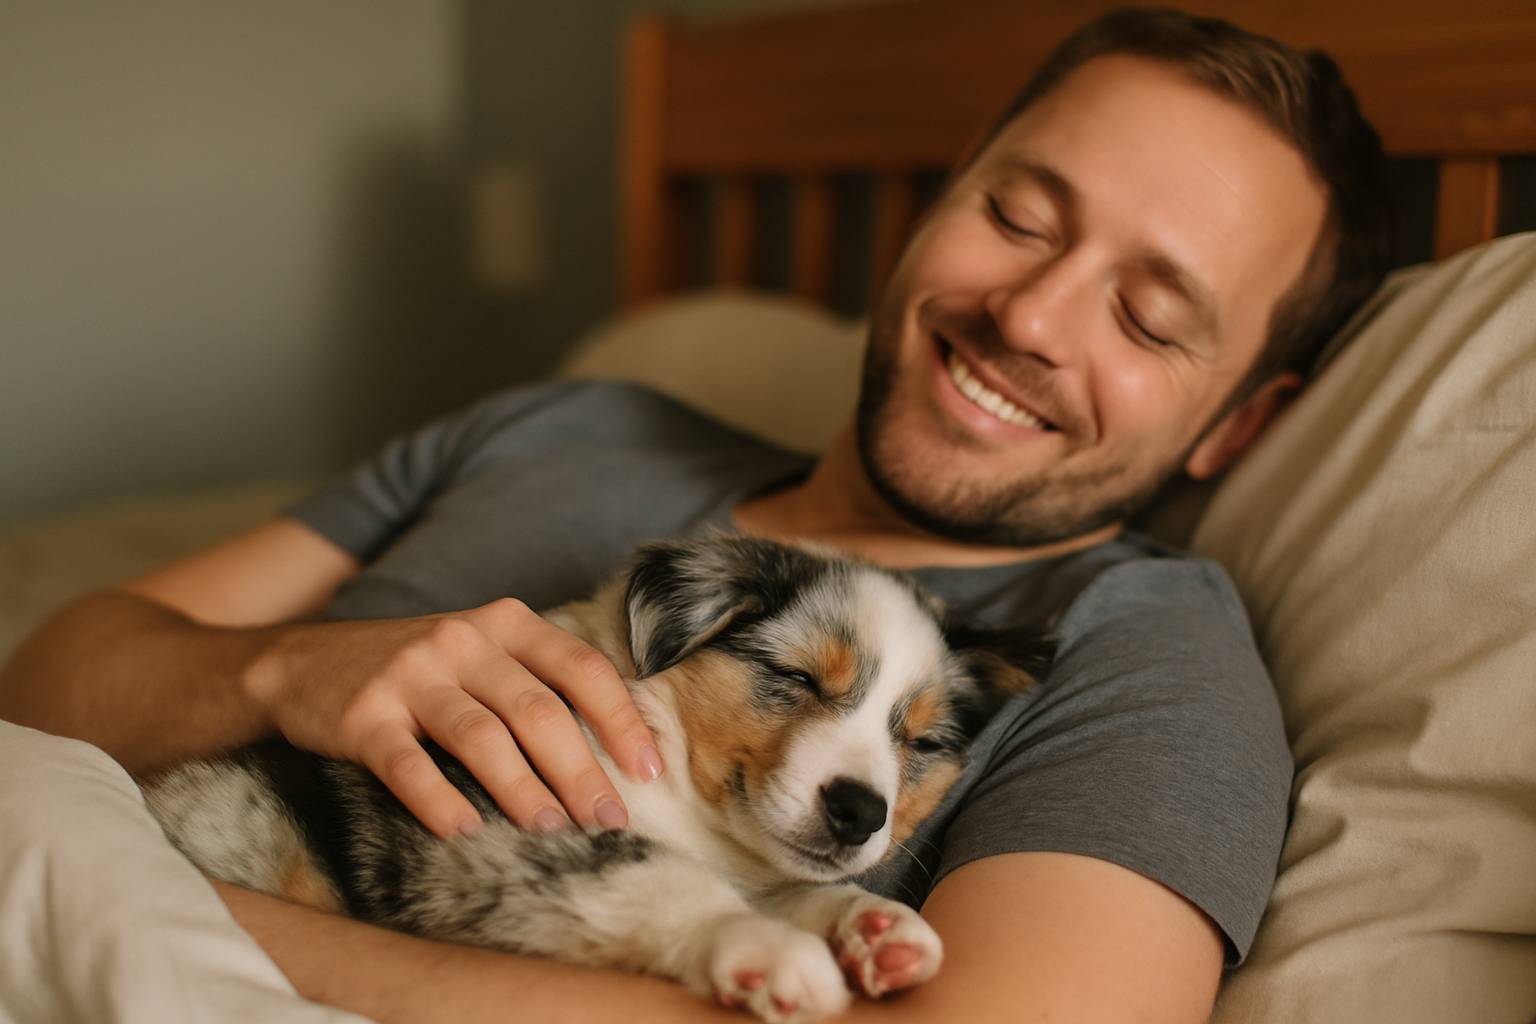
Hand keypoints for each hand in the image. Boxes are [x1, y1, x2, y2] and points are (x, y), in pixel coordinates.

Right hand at [248, 598, 662, 838]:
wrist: (300, 663)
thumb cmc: (419, 670)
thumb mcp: (483, 653)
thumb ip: (540, 681)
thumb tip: (620, 747)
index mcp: (506, 623)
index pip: (580, 668)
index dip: (621, 720)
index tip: (649, 771)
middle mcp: (462, 640)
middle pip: (538, 710)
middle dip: (581, 771)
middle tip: (609, 821)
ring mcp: (410, 675)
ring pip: (481, 736)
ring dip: (522, 790)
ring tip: (551, 831)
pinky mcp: (362, 716)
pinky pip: (408, 765)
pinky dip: (440, 801)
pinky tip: (466, 833)